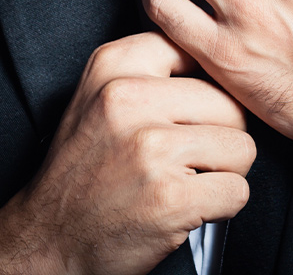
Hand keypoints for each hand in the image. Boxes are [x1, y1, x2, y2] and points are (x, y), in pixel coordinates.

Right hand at [0, 33, 254, 274]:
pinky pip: (238, 190)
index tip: (186, 112)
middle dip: (219, 137)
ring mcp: (151, 148)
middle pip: (231, 105)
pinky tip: (183, 207)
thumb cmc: (84, 172)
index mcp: (113, 67)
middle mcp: (129, 100)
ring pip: (242, 147)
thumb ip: (154, 70)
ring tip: (180, 182)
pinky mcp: (171, 196)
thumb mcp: (100, 99)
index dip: (207, 88)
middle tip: (180, 160)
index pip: (200, 52)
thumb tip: (220, 57)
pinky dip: (221, 207)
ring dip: (222, 174)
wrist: (50, 240)